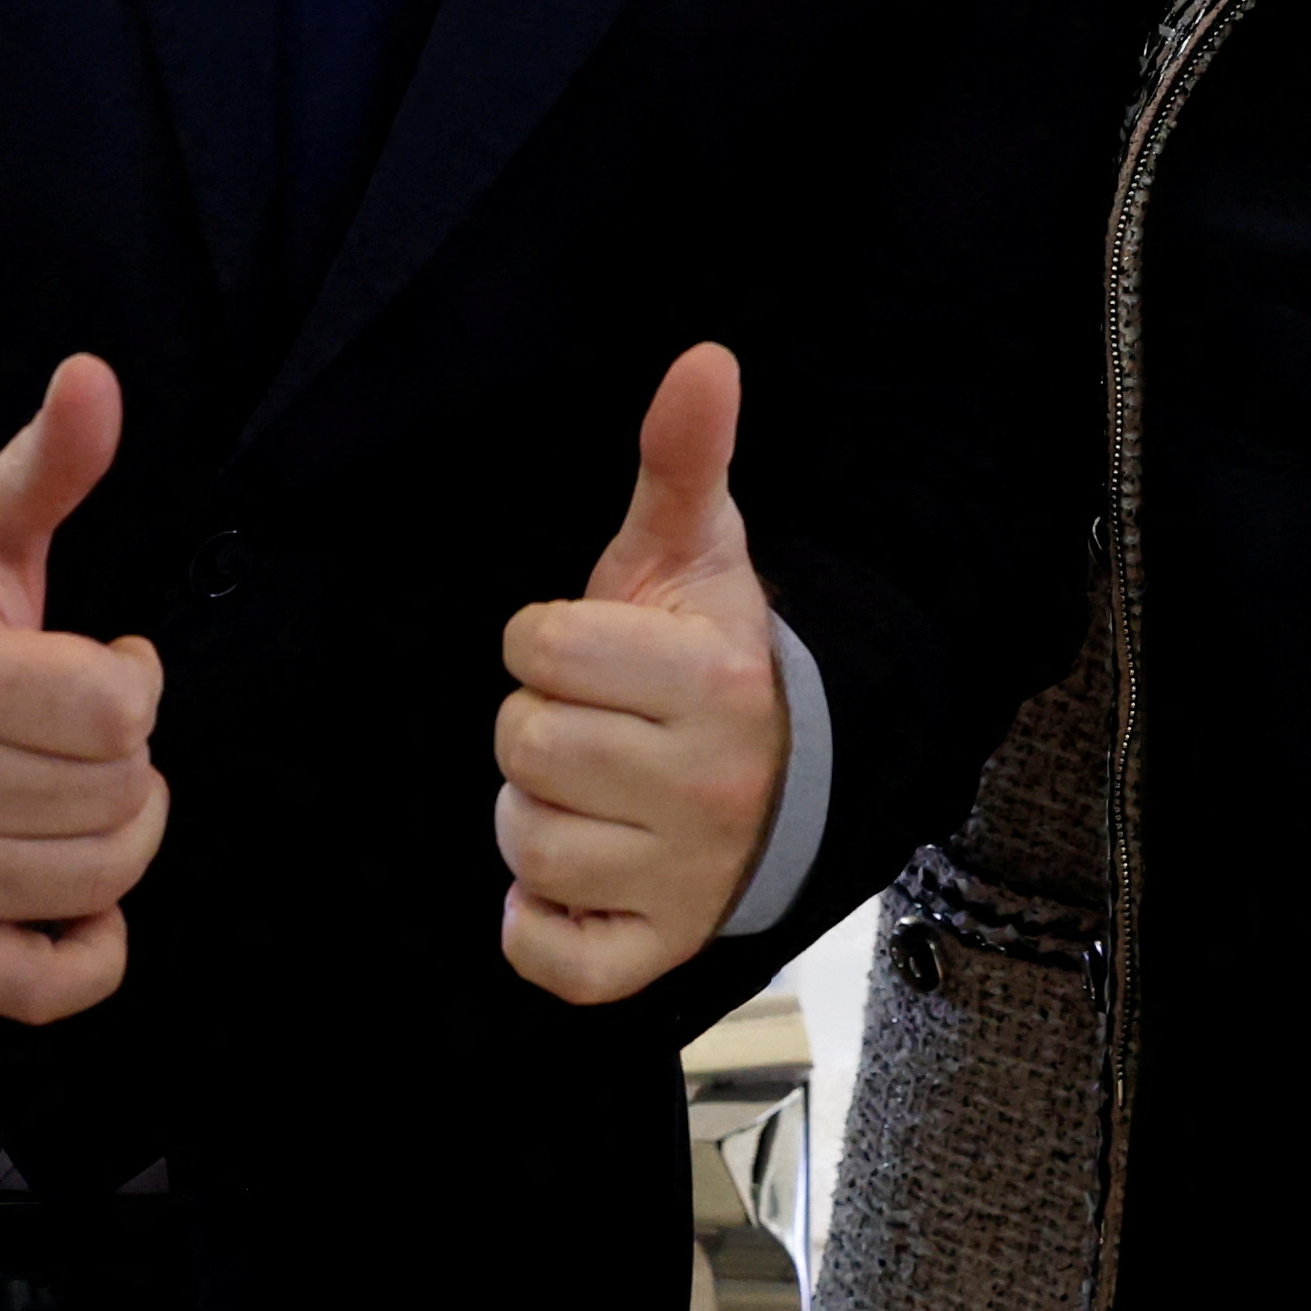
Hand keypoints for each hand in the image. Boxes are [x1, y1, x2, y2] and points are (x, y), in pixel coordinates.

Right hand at [0, 353, 169, 1022]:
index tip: (105, 664)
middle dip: (127, 755)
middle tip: (82, 728)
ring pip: (101, 880)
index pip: (122, 712)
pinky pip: (46, 990)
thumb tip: (97, 376)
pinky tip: (81, 895)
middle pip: (121, 795)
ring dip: (119, 834)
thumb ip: (47, 464)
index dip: (136, 683)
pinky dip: (91, 952)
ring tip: (77, 787)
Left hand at [496, 343, 787, 1004]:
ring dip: (537, 817)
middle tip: (596, 723)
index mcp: (709, 680)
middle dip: (540, 727)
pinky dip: (540, 921)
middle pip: (523, 745)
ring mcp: (684, 876)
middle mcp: (706, 786)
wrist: (786, 776)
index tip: (596, 652)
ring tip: (595, 792)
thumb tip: (703, 357)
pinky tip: (579, 873)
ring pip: (524, 844)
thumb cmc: (709, 654)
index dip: (548, 642)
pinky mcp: (656, 951)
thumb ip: (683, 456)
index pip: (538, 647)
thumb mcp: (696, 550)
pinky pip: (546, 953)